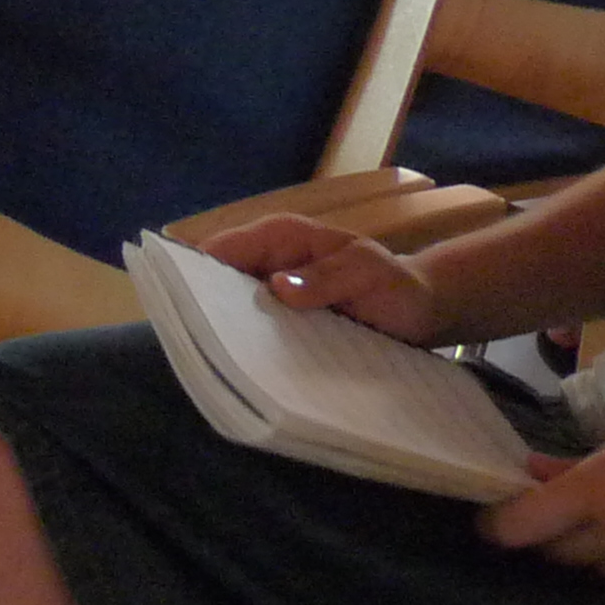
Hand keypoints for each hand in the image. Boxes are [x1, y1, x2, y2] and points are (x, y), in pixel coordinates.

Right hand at [199, 216, 446, 344]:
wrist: (422, 310)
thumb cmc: (396, 286)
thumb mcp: (369, 274)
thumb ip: (328, 278)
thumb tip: (276, 286)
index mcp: (281, 235)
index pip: (222, 247)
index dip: (195, 273)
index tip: (183, 308)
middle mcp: (267, 258)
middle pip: (215, 278)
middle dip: (204, 308)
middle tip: (199, 348)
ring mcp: (270, 290)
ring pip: (228, 306)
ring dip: (223, 331)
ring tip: (216, 363)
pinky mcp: (279, 317)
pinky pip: (251, 326)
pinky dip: (245, 344)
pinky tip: (243, 369)